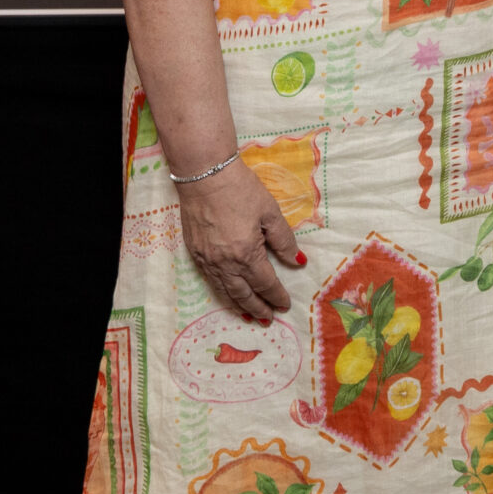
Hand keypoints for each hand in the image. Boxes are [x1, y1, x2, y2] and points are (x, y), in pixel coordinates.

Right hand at [176, 159, 303, 322]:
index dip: (276, 296)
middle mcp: (224, 263)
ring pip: (224, 292)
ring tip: (251, 315)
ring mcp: (206, 260)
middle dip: (258, 308)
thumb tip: (297, 261)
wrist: (204, 175)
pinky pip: (210, 281)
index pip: (265, 283)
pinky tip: (228, 294)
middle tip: (269, 318)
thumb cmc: (240, 189)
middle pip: (243, 294)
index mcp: (246, 254)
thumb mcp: (269, 211)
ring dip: (239, 306)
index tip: (285, 304)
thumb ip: (284, 240)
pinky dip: (222, 292)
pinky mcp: (195, 253)